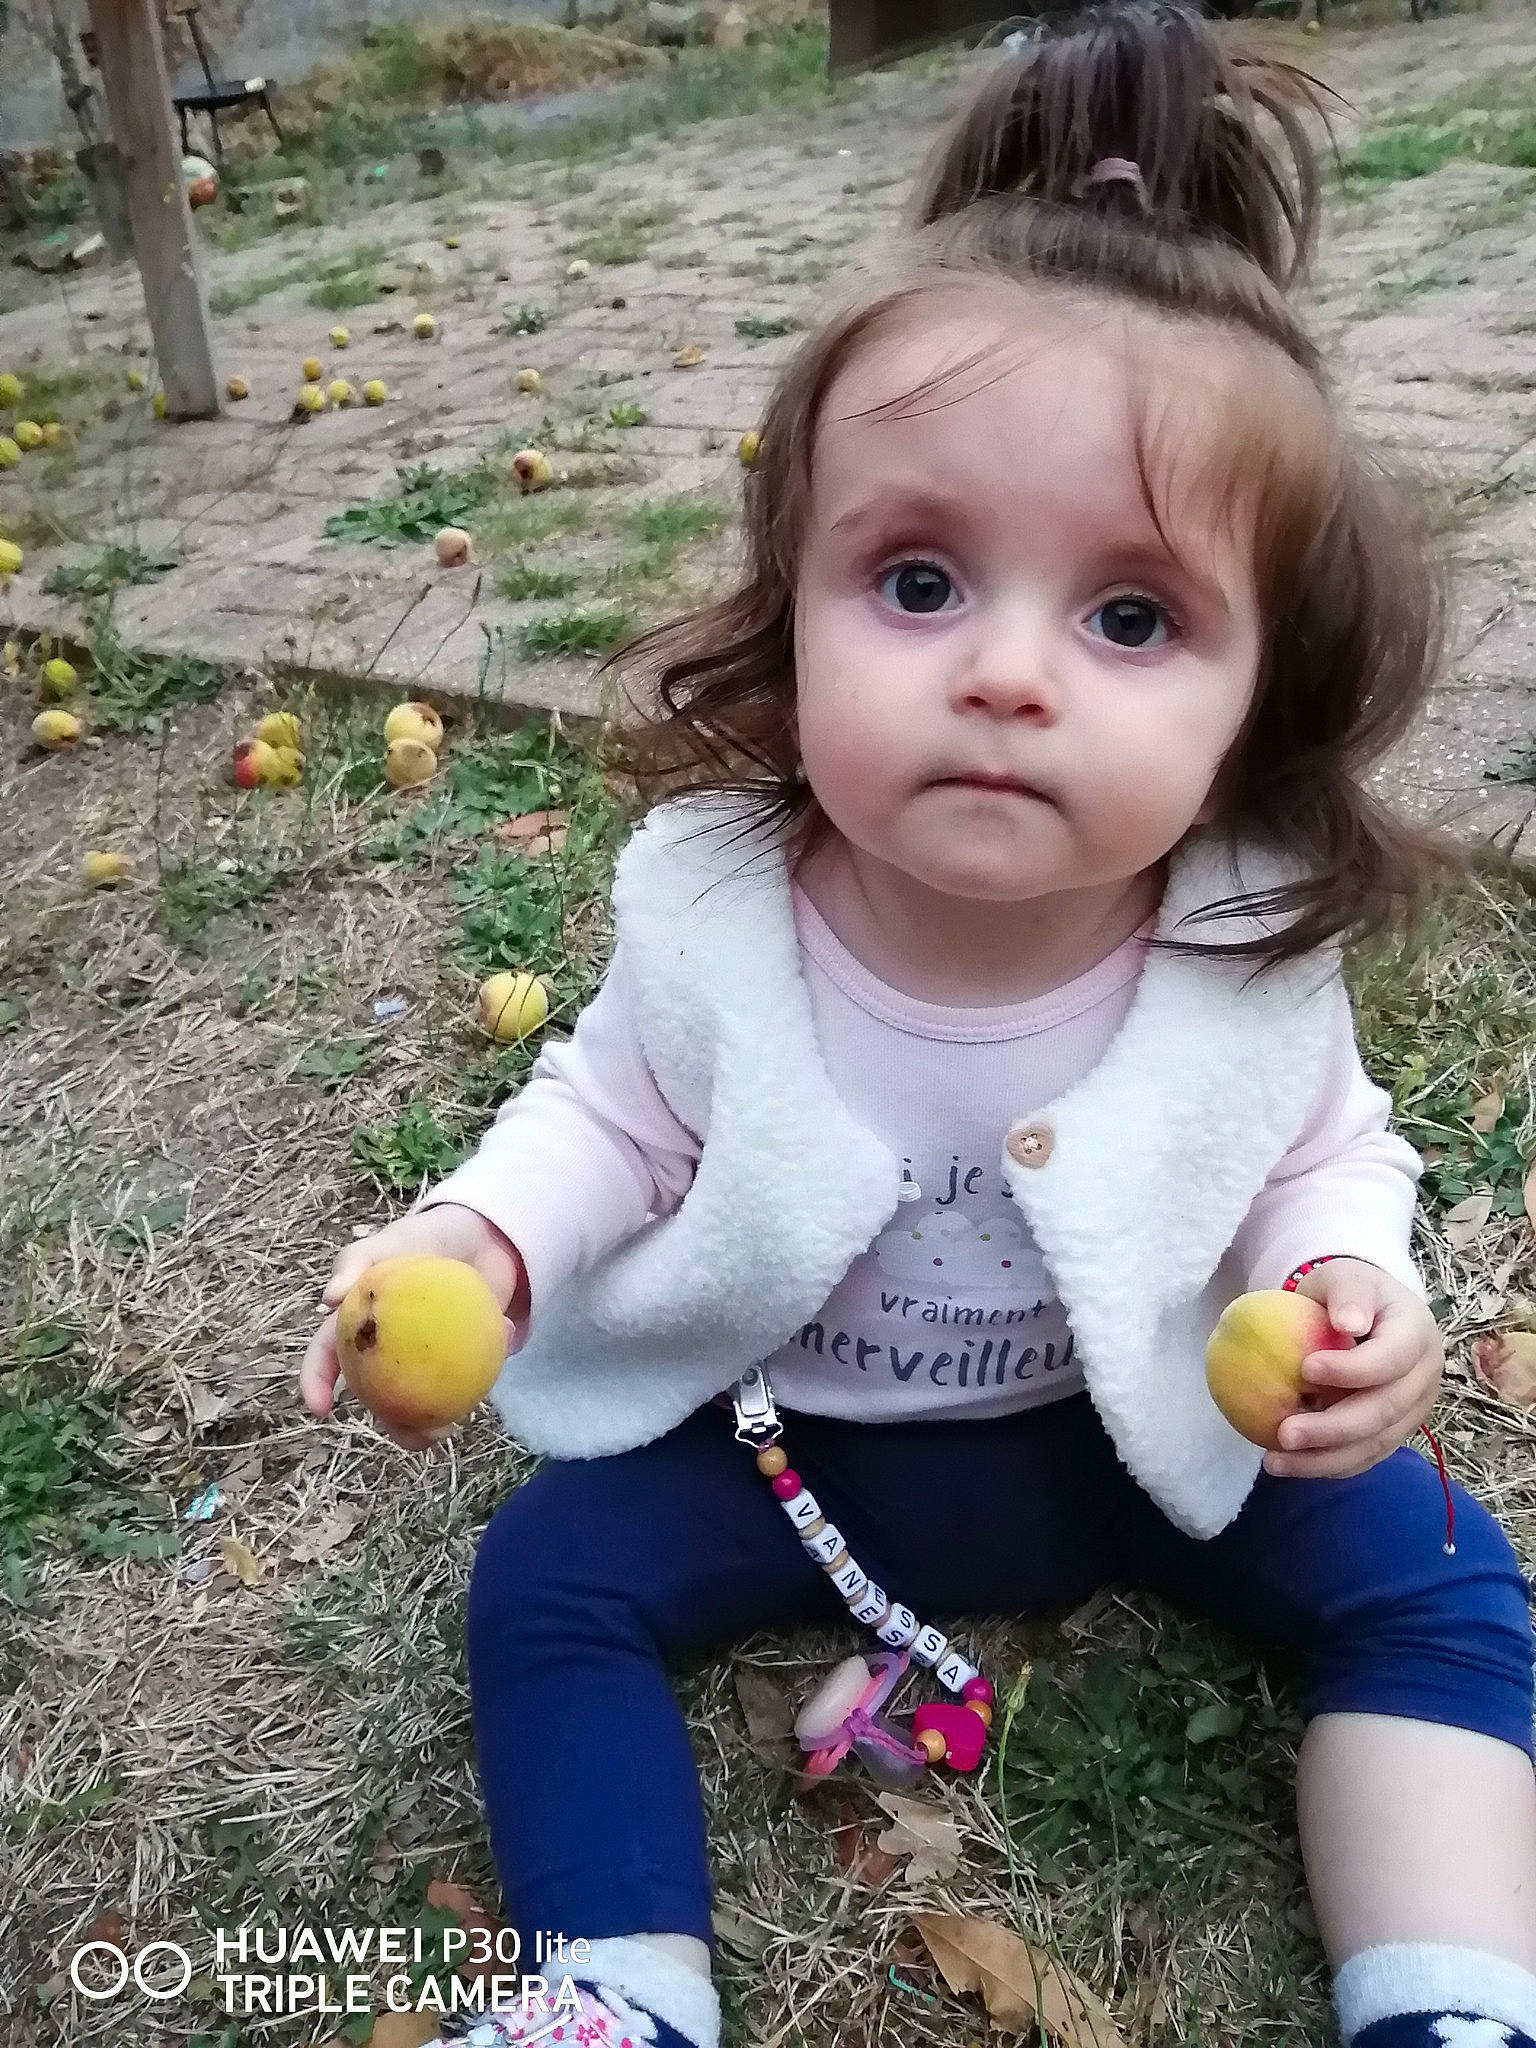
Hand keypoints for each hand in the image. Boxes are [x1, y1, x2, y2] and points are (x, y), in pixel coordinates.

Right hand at [299, 1203, 527, 1452]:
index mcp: (357, 1323)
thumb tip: (328, 1298)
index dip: (315, 1383)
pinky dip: (472, 1390)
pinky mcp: (460, 1360)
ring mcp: (423, 1358)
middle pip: (377, 1394)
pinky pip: (462, 1383)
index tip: (319, 1410)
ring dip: (427, 1424)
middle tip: (409, 1434)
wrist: (481, 1238)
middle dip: (389, 1423)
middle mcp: (385, 1349)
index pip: (327, 1355)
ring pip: (418, 1401)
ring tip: (442, 1430)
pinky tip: (481, 1390)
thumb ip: (357, 1262)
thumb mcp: (389, 1242)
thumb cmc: (423, 1239)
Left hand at [1262, 1257, 1443, 1479]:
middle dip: (1334, 1428)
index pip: (1392, 1358)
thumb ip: (1348, 1292)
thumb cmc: (1349, 1294)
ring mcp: (1414, 1409)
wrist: (1365, 1313)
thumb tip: (1349, 1322)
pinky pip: (1366, 1456)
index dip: (1353, 1370)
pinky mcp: (1396, 1431)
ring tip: (1275, 1462)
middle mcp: (1424, 1376)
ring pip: (1376, 1444)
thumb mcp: (1346, 1276)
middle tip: (1285, 1433)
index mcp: (1417, 1333)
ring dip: (1326, 1459)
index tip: (1304, 1369)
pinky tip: (1292, 1466)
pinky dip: (1330, 1465)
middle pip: (1385, 1411)